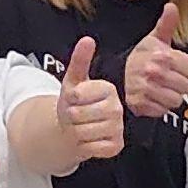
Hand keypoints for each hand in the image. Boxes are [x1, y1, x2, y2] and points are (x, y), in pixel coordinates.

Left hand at [52, 36, 125, 165]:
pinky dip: (84, 146)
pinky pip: (92, 147)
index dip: (68, 100)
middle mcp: (117, 107)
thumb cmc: (75, 104)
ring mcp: (118, 128)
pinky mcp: (116, 146)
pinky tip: (88, 140)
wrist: (76, 128)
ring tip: (80, 127)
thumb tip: (87, 39)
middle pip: (78, 115)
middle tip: (76, 116)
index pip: (76, 96)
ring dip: (76, 132)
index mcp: (108, 89)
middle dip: (70, 117)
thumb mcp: (73, 81)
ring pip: (83, 132)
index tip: (75, 100)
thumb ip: (79, 60)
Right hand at [121, 21, 187, 121]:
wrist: (116, 75)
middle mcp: (155, 72)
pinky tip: (151, 97)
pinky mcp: (141, 105)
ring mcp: (147, 89)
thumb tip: (172, 6)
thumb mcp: (154, 39)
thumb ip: (166, 24)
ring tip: (159, 88)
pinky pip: (162, 110)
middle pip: (186, 86)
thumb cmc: (140, 58)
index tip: (173, 66)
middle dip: (178, 83)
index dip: (184, 69)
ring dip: (169, 96)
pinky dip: (158, 106)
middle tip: (166, 78)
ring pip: (176, 100)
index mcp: (162, 55)